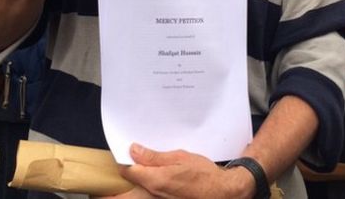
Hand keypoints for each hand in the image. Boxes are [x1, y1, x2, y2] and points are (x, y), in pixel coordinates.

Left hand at [106, 144, 253, 198]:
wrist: (221, 192)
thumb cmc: (204, 175)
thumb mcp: (180, 157)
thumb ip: (154, 157)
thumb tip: (134, 150)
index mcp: (156, 180)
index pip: (127, 172)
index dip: (123, 160)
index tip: (124, 151)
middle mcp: (154, 195)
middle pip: (128, 189)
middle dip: (125, 177)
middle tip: (125, 164)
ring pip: (138, 192)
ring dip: (136, 181)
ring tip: (142, 167)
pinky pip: (148, 195)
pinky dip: (147, 186)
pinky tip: (153, 176)